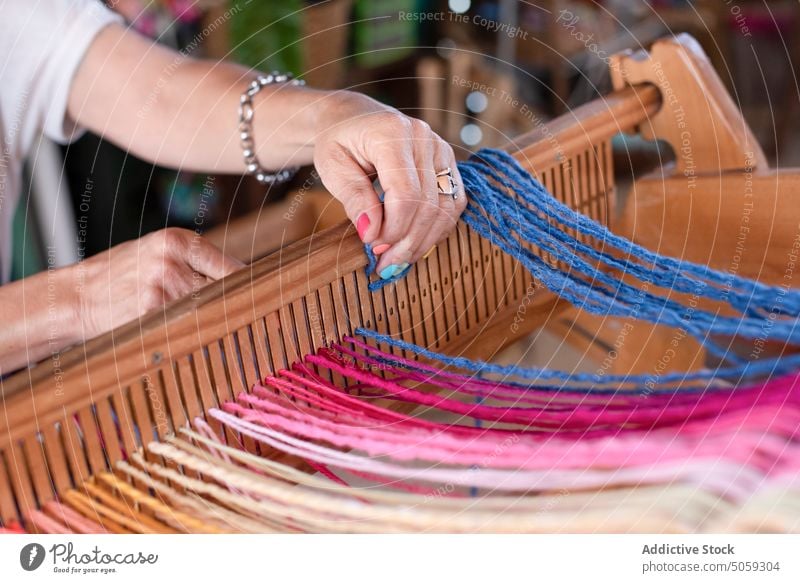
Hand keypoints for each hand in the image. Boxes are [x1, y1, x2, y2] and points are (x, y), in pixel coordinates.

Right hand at [73, 227, 242, 337]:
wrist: (74, 297)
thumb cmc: (120, 278)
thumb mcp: (157, 255)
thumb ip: (195, 265)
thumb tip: (244, 283)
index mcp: (178, 241)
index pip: (233, 268)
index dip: (252, 290)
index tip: (268, 303)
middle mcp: (173, 260)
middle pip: (227, 291)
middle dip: (237, 310)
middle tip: (256, 325)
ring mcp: (162, 286)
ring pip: (209, 312)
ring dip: (215, 325)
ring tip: (211, 332)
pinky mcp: (152, 312)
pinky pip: (187, 328)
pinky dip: (193, 336)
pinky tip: (187, 339)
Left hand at [312, 92, 466, 277]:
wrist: (354, 120)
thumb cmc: (339, 143)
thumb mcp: (333, 168)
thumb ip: (354, 198)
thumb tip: (371, 234)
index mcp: (392, 134)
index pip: (406, 193)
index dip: (393, 228)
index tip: (372, 246)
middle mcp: (424, 138)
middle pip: (428, 204)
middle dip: (407, 241)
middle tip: (384, 264)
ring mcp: (441, 150)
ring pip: (446, 209)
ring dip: (423, 242)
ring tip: (398, 261)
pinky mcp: (449, 164)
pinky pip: (453, 204)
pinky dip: (436, 230)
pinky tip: (414, 244)